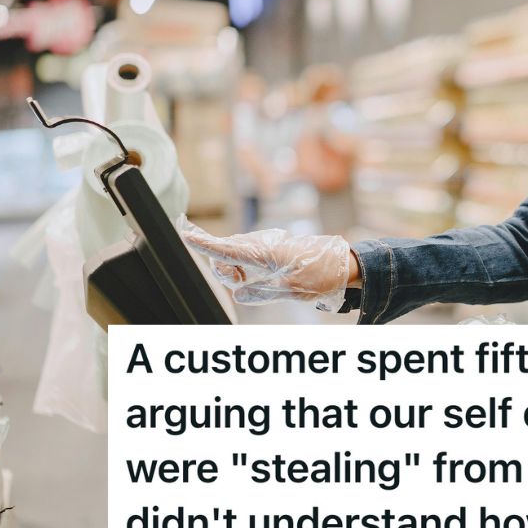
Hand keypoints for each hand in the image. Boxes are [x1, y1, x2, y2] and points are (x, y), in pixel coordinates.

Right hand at [179, 217, 353, 310]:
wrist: (343, 263)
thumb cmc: (321, 275)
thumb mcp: (292, 291)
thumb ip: (262, 293)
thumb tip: (238, 294)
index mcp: (265, 253)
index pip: (228, 249)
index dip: (205, 243)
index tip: (184, 233)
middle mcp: (262, 244)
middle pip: (225, 253)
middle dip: (222, 269)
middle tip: (241, 285)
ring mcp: (266, 244)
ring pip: (234, 254)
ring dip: (234, 269)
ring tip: (252, 282)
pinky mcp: (271, 247)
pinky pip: (246, 254)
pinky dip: (243, 266)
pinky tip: (256, 277)